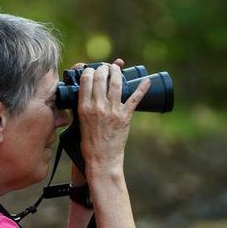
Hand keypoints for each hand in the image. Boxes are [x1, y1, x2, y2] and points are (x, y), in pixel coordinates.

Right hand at [76, 61, 150, 176]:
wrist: (101, 159)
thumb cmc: (90, 144)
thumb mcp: (79, 123)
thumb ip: (82, 107)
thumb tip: (87, 94)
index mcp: (84, 107)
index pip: (86, 80)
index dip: (90, 70)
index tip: (93, 69)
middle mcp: (97, 106)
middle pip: (101, 77)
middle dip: (104, 68)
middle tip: (106, 67)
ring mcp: (112, 111)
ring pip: (116, 83)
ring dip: (117, 72)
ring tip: (118, 68)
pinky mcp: (125, 117)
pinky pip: (134, 98)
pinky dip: (142, 88)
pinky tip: (146, 80)